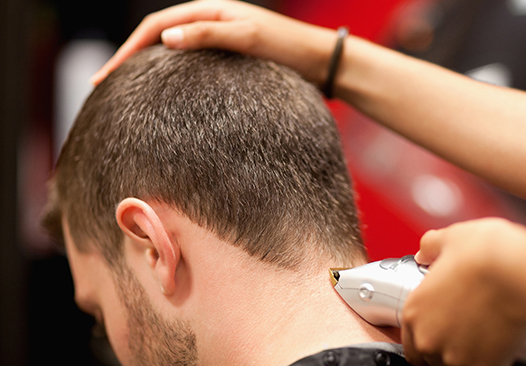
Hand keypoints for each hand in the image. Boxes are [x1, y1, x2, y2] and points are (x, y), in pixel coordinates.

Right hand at [91, 0, 336, 85]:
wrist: (319, 61)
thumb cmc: (287, 48)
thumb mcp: (247, 37)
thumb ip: (208, 34)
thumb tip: (164, 39)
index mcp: (209, 11)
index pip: (155, 27)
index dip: (127, 50)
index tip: (105, 75)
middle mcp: (210, 22)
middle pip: (157, 37)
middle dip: (128, 58)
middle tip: (103, 84)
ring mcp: (218, 39)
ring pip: (172, 51)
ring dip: (146, 66)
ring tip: (125, 89)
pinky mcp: (228, 58)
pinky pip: (191, 64)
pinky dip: (171, 75)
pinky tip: (164, 91)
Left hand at [401, 218, 525, 365]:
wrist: (520, 272)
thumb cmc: (486, 254)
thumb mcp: (450, 239)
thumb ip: (431, 247)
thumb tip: (426, 252)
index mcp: (414, 311)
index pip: (410, 344)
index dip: (425, 339)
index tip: (442, 331)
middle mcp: (430, 339)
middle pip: (435, 361)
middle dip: (450, 350)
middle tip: (469, 332)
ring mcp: (458, 357)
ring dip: (474, 358)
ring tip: (490, 337)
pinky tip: (509, 347)